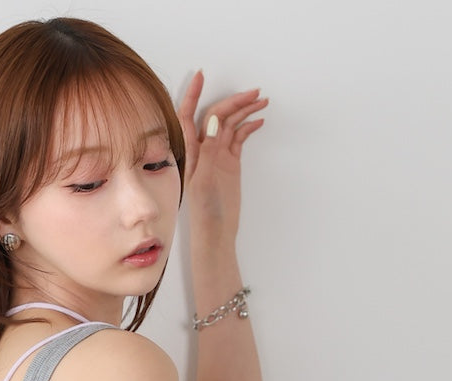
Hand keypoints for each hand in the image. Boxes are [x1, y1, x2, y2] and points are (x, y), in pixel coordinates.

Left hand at [176, 71, 268, 238]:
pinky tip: (259, 120)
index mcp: (191, 151)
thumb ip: (209, 150)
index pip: (189, 116)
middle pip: (217, 116)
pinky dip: (249, 127)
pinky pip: (239, 138)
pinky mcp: (230, 163)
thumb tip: (215, 120)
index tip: (202, 75)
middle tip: (255, 93)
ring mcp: (218, 155)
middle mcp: (203, 149)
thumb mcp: (204, 181)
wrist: (216, 233)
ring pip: (230, 124)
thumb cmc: (205, 213)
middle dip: (234, 101)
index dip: (193, 94)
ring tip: (263, 101)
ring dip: (245, 111)